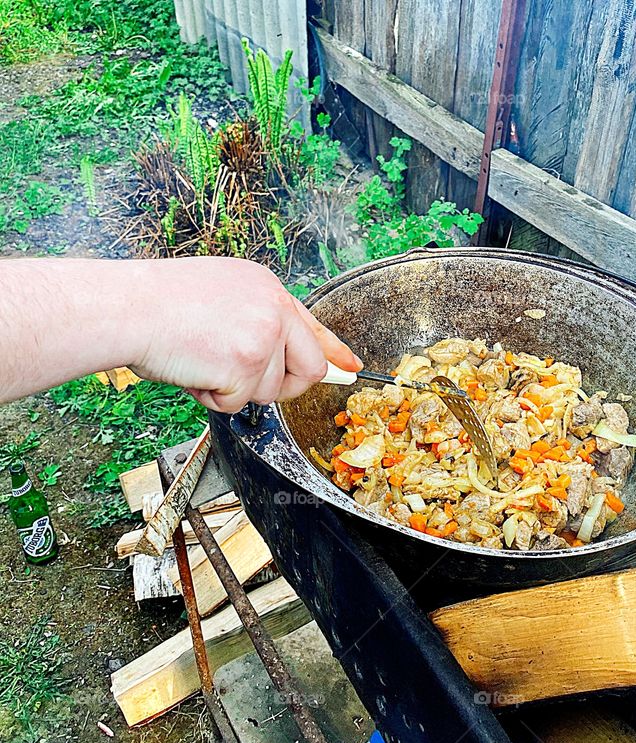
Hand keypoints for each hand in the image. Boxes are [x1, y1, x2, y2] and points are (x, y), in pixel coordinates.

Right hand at [130, 257, 361, 411]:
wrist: (126, 308)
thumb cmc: (158, 304)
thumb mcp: (221, 294)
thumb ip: (256, 319)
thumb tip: (281, 354)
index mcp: (267, 289)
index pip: (313, 327)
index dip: (333, 352)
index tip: (350, 367)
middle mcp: (273, 310)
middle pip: (308, 369)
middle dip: (283, 386)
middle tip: (245, 380)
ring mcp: (263, 337)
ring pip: (267, 391)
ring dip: (232, 389)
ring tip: (200, 359)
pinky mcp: (245, 365)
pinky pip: (237, 403)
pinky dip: (212, 398)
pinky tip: (193, 370)